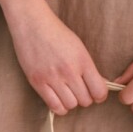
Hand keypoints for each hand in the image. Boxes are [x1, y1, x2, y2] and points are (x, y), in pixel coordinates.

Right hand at [6, 0, 109, 115]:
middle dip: (86, 98)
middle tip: (80, 91)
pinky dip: (60, 107)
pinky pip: (54, 106)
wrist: (32, 24)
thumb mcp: (79, 47)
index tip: (96, 93)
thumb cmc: (57, 33)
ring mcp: (52, 78)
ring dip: (72, 102)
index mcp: (83, 61)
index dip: (100, 95)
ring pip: (71, 105)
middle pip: (85, 100)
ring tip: (68, 93)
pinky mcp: (38, 82)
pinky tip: (59, 98)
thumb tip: (99, 86)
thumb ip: (88, 67)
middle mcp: (69, 71)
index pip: (99, 91)